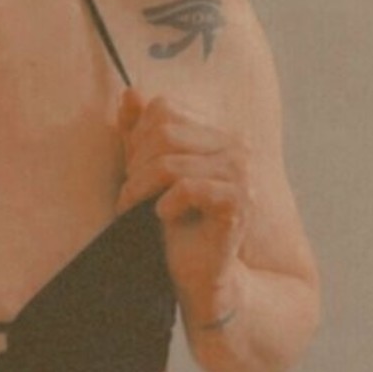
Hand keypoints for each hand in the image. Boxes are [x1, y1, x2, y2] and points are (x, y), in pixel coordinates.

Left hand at [114, 88, 253, 319]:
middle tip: (130, 196)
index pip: (164, 109)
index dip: (137, 139)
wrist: (204, 278)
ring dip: (141, 188)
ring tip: (134, 209)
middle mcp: (236, 146)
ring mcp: (242, 173)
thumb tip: (130, 92)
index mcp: (217, 134)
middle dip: (136, 165)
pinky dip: (164, 204)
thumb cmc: (177, 228)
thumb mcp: (149, 176)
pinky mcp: (239, 202)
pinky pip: (187, 187)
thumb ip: (140, 135)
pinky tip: (163, 217)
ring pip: (170, 162)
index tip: (133, 173)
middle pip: (163, 132)